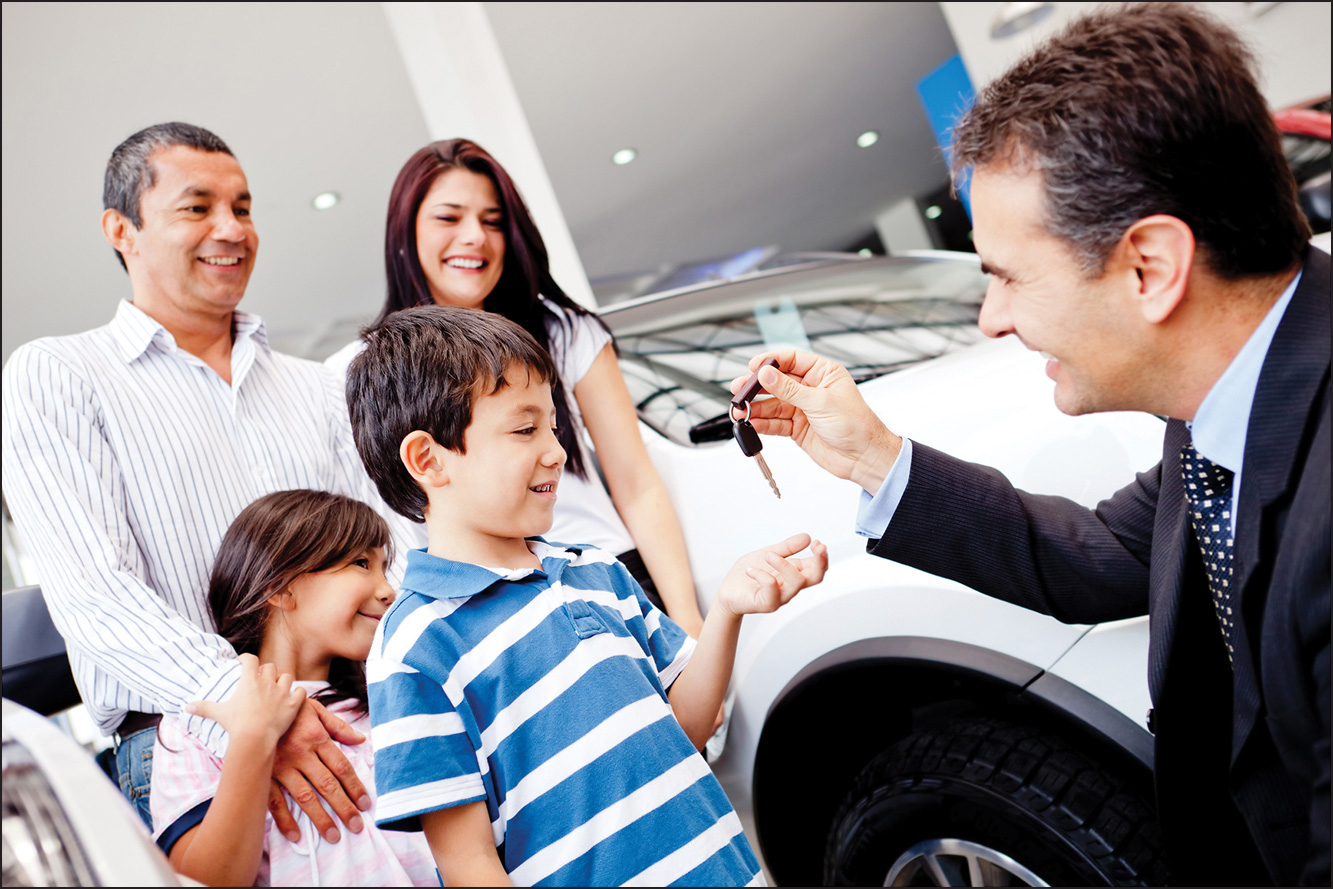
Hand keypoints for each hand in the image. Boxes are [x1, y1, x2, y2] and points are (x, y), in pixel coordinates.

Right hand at [185, 654, 303, 750]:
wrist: (254, 739)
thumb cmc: (235, 725)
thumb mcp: (218, 713)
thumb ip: (203, 707)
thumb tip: (186, 707)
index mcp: (249, 681)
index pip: (250, 659)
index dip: (247, 658)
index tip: (244, 662)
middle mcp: (267, 683)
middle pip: (270, 667)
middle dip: (266, 672)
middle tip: (262, 680)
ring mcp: (282, 693)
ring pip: (287, 676)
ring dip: (283, 680)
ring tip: (278, 688)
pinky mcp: (293, 704)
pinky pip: (301, 691)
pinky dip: (298, 694)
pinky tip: (294, 697)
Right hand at [266, 696, 370, 842]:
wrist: (252, 706)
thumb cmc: (287, 708)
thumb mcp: (315, 709)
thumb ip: (339, 726)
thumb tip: (361, 739)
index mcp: (316, 737)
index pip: (341, 767)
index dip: (355, 786)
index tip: (365, 804)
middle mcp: (300, 754)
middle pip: (327, 785)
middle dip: (343, 807)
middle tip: (356, 826)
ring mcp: (280, 766)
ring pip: (304, 797)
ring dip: (320, 818)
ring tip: (333, 835)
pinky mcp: (263, 775)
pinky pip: (275, 801)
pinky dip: (285, 820)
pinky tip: (296, 835)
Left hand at [715, 533, 827, 617]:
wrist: (727, 591)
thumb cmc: (747, 574)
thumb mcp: (767, 554)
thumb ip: (787, 547)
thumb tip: (807, 537)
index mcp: (793, 574)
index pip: (817, 569)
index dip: (822, 556)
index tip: (816, 543)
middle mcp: (790, 587)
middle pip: (816, 578)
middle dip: (820, 561)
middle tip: (816, 546)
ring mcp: (779, 597)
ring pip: (796, 582)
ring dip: (784, 564)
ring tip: (768, 555)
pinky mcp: (765, 603)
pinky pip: (772, 589)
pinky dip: (762, 575)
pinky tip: (750, 570)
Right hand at [731, 349, 901, 493]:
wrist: (863, 457)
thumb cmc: (856, 425)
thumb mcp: (820, 402)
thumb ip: (790, 389)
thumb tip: (767, 374)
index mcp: (823, 373)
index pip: (791, 360)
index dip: (770, 362)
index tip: (753, 367)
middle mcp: (812, 389)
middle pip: (777, 382)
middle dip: (757, 386)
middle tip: (739, 389)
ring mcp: (804, 409)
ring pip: (773, 404)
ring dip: (756, 407)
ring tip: (740, 410)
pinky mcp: (798, 428)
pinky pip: (776, 423)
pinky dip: (763, 423)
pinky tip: (752, 423)